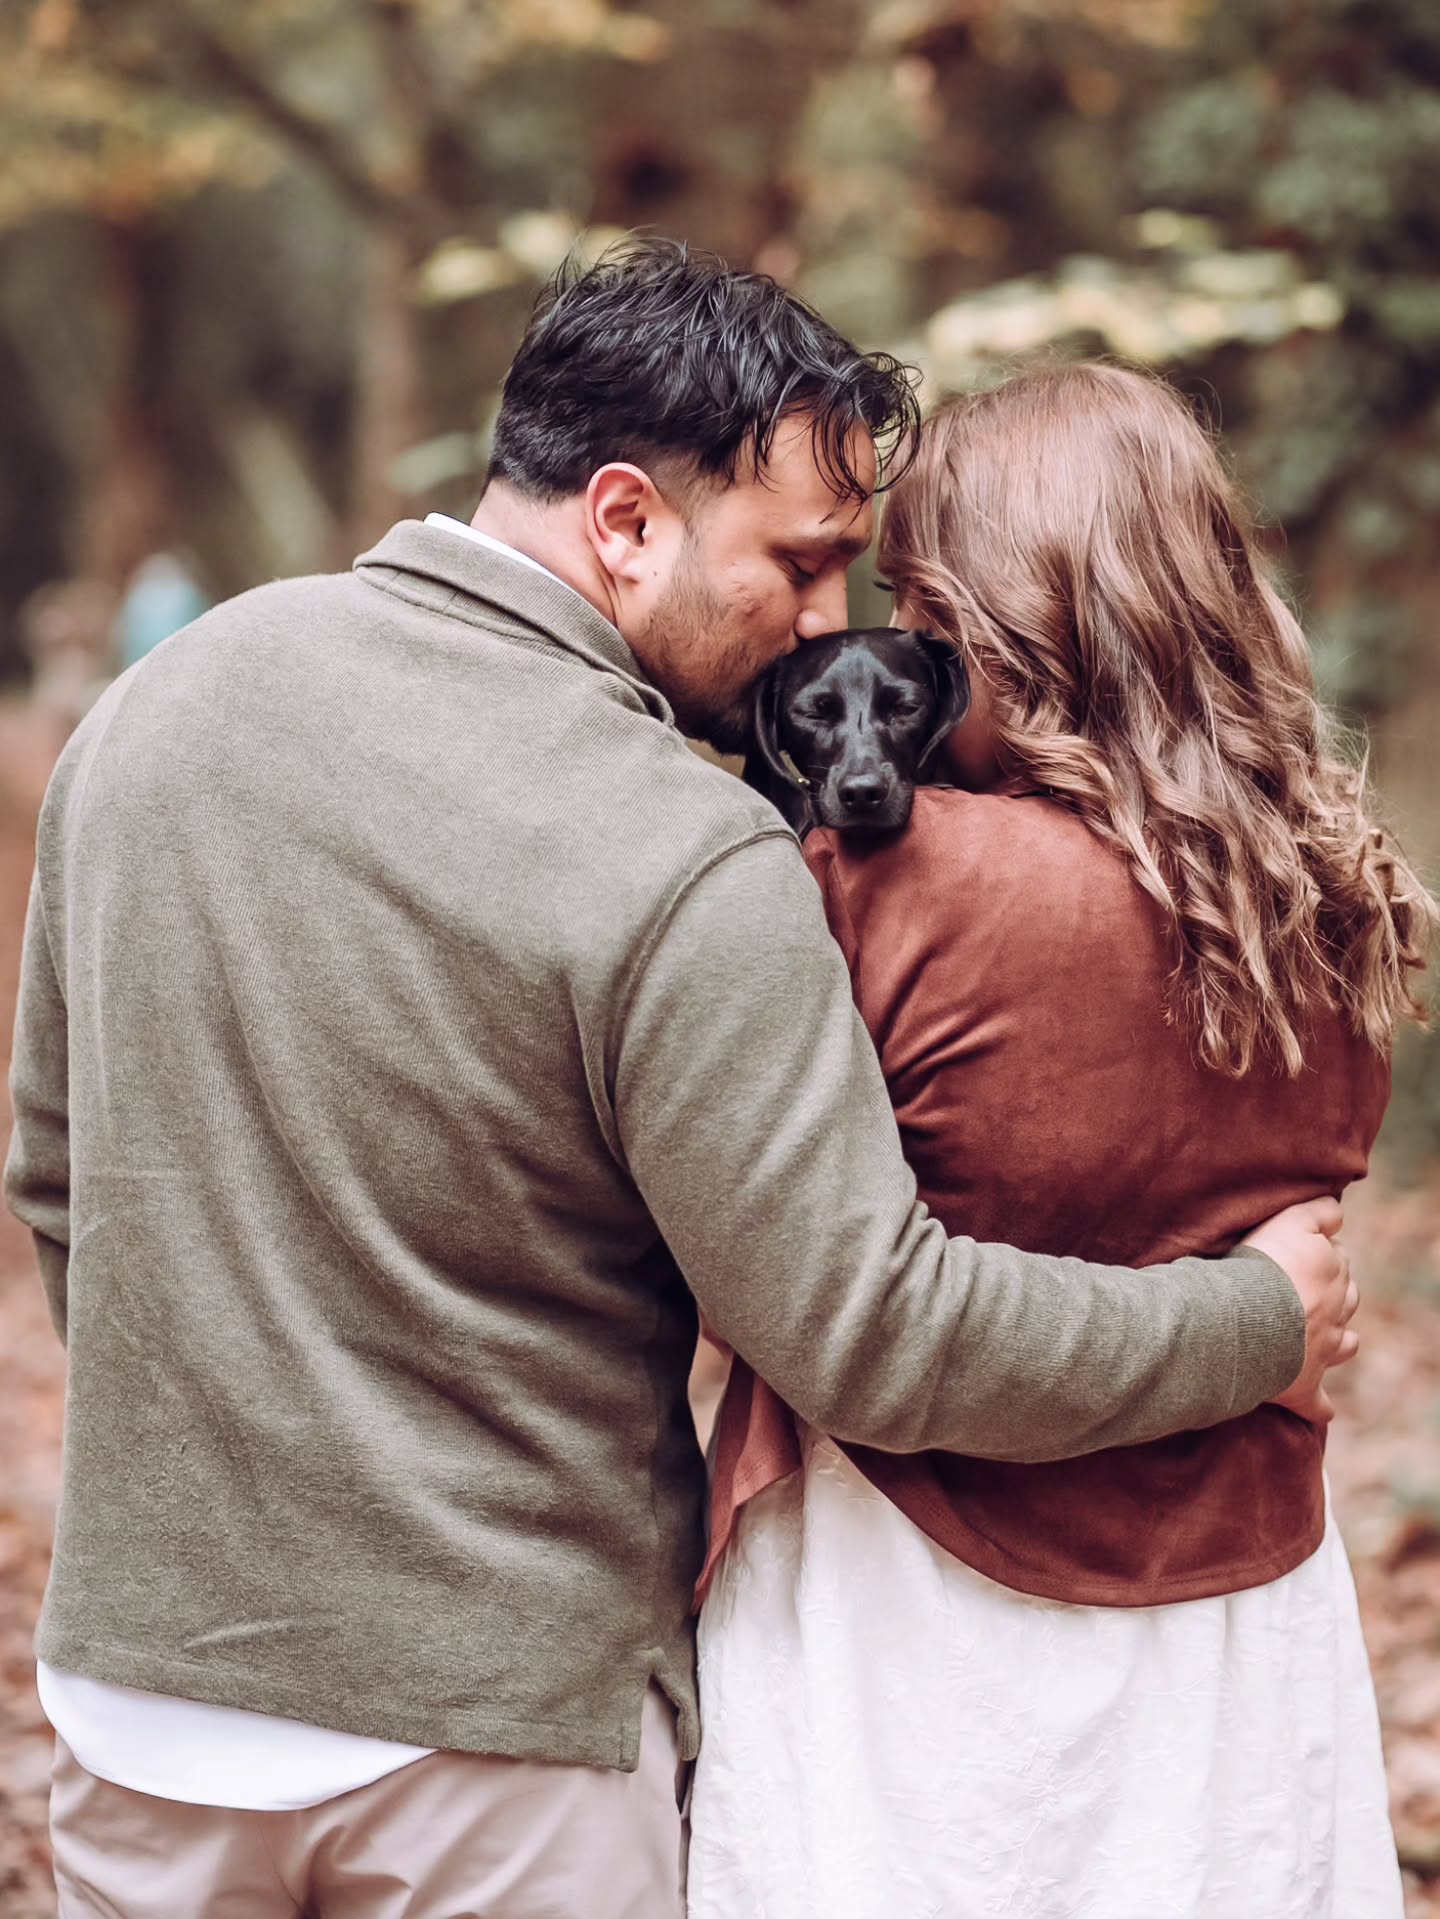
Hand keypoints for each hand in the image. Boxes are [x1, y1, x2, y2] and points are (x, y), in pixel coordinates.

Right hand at [1243, 1197, 1357, 1424]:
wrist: (1241, 1323)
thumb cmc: (1258, 1270)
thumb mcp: (1288, 1223)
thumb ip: (1316, 1213)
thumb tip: (1338, 1212)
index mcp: (1329, 1273)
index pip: (1336, 1256)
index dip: (1321, 1252)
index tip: (1303, 1251)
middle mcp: (1332, 1311)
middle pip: (1345, 1296)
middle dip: (1333, 1292)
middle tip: (1305, 1288)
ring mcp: (1321, 1351)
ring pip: (1344, 1343)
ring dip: (1338, 1339)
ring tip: (1322, 1337)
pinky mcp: (1303, 1386)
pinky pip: (1317, 1402)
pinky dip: (1319, 1406)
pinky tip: (1320, 1408)